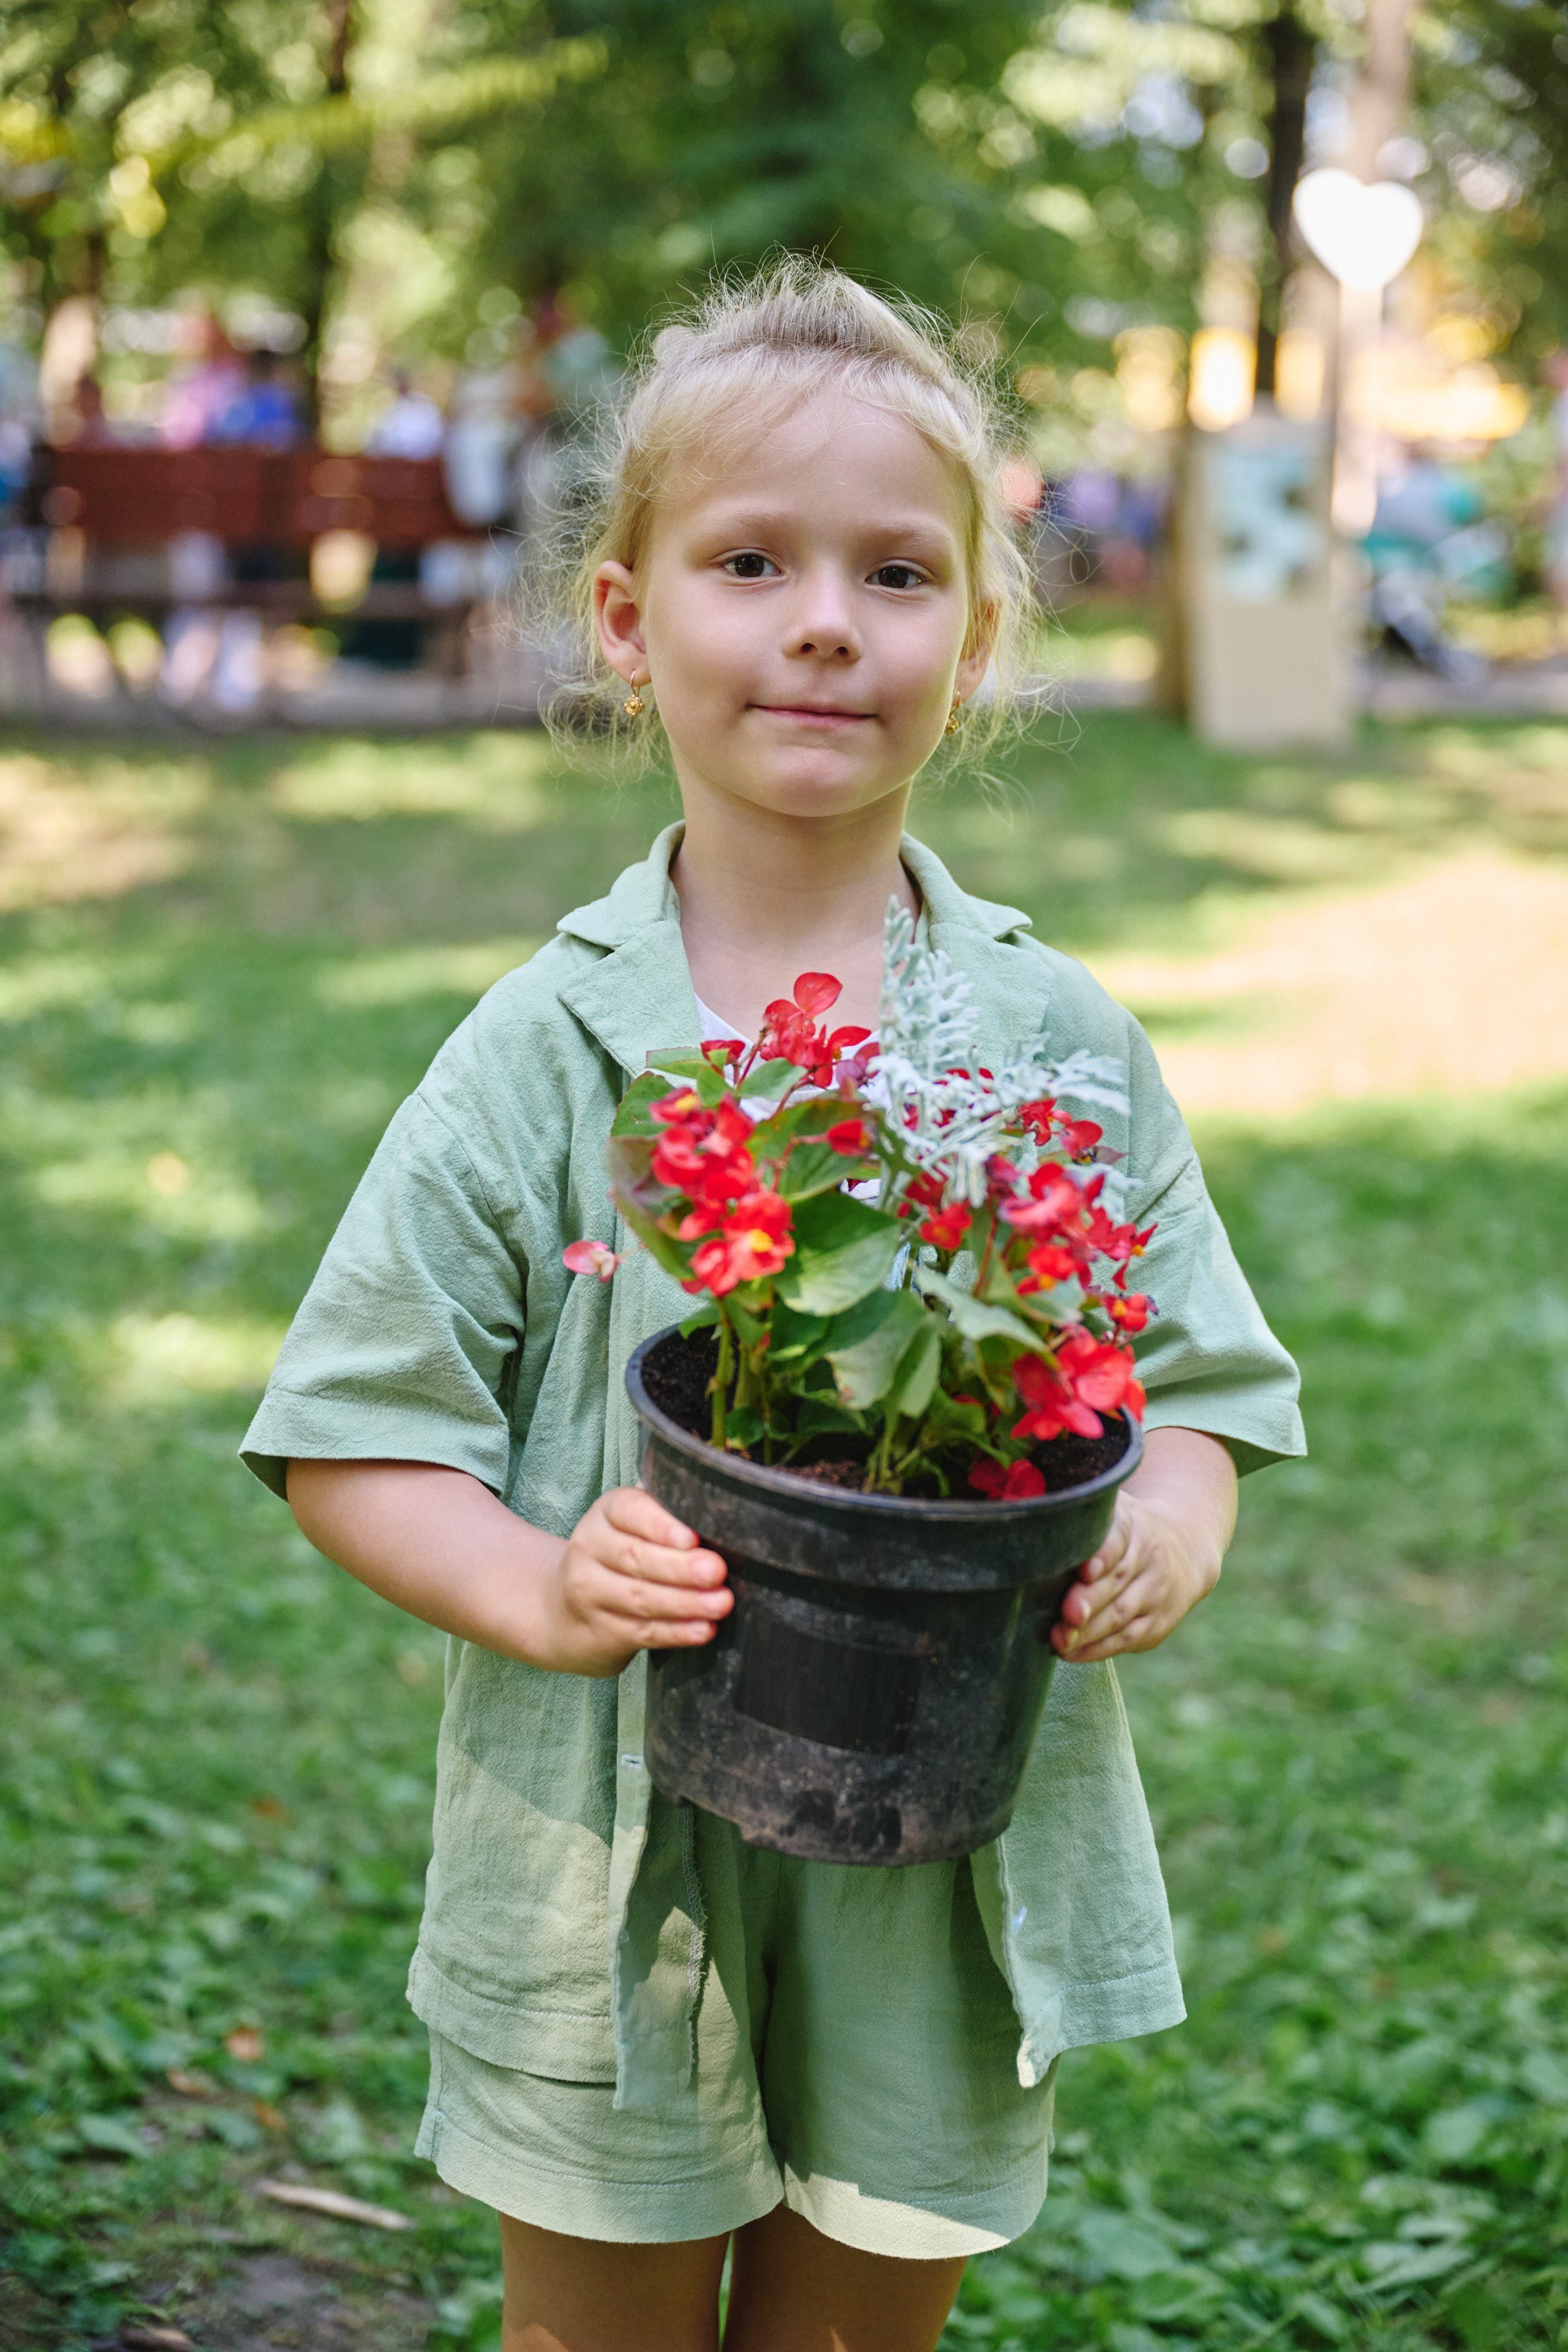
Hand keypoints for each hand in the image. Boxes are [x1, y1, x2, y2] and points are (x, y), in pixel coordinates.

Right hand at [536, 1487, 732, 1677]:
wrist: (567, 1607)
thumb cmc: (623, 1553)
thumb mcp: (635, 1525)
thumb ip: (669, 1516)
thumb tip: (722, 1518)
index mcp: (605, 1513)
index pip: (628, 1510)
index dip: (659, 1525)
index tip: (691, 1538)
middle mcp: (589, 1548)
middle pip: (635, 1558)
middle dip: (680, 1567)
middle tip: (716, 1572)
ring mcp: (589, 1593)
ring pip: (639, 1598)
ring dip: (684, 1602)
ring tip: (721, 1603)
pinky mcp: (600, 1631)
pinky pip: (642, 1632)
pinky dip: (676, 1632)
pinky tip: (703, 1629)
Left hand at [1052, 1490, 1221, 1663]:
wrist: (1182, 1553)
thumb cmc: (1122, 1535)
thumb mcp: (1110, 1513)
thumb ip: (1077, 1517)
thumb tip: (1030, 1519)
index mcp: (1132, 1523)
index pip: (1118, 1536)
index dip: (1102, 1555)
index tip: (1084, 1570)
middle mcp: (1149, 1556)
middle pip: (1118, 1579)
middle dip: (1089, 1600)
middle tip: (1066, 1614)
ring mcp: (1156, 1591)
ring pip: (1122, 1614)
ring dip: (1089, 1632)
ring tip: (1060, 1640)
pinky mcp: (1157, 1622)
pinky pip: (1127, 1639)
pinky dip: (1097, 1649)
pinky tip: (1071, 1653)